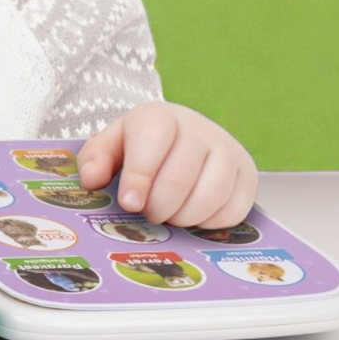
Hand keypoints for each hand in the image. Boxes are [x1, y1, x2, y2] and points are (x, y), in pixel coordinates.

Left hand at [75, 101, 257, 228]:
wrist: (183, 135)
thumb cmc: (143, 145)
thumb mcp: (112, 145)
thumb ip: (96, 158)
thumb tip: (91, 179)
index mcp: (160, 117)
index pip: (151, 141)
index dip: (139, 177)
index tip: (130, 203)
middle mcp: (199, 129)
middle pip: (180, 176)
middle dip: (159, 206)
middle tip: (149, 213)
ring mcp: (228, 150)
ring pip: (210, 195)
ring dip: (184, 217)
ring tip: (170, 215)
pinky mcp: (247, 174)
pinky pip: (232, 209)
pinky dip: (209, 222)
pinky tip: (193, 216)